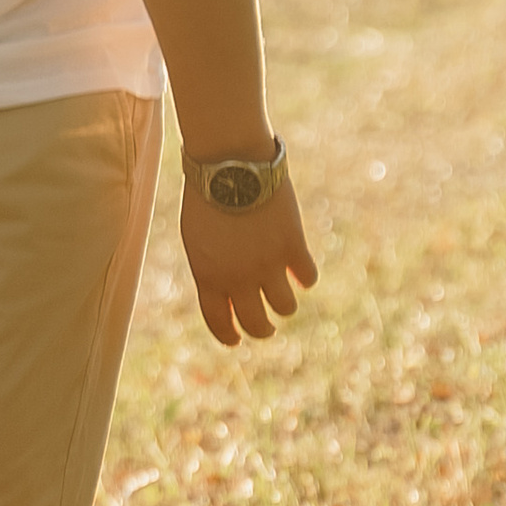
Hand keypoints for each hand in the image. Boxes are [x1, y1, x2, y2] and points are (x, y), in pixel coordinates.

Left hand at [180, 172, 318, 346]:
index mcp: (209, 277)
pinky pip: (308, 278)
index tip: (236, 340)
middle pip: (257, 324)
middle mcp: (239, 279)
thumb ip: (212, 270)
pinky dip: (305, 276)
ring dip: (284, 303)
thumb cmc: (207, 197)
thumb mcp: (197, 240)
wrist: (230, 165)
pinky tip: (300, 268)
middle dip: (262, 329)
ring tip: (283, 293)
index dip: (229, 336)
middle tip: (267, 326)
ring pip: (286, 307)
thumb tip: (229, 295)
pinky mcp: (294, 247)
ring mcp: (268, 265)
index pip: (219, 322)